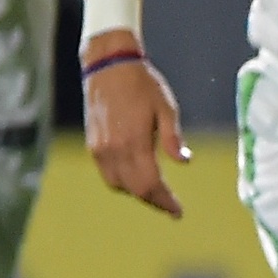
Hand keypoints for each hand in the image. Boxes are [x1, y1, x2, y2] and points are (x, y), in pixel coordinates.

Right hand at [82, 35, 189, 216]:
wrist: (108, 66)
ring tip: (157, 193)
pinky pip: (108, 174)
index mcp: (134, 142)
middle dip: (154, 200)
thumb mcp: (166, 108)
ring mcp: (100, 148)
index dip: (165, 202)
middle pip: (135, 190)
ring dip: (137, 192)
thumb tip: (184, 162)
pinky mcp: (93, 144)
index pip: (150, 185)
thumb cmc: (143, 84)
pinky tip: (137, 177)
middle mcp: (113, 149)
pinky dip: (123, 182)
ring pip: (118, 185)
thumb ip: (173, 138)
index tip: (178, 212)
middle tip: (171, 206)